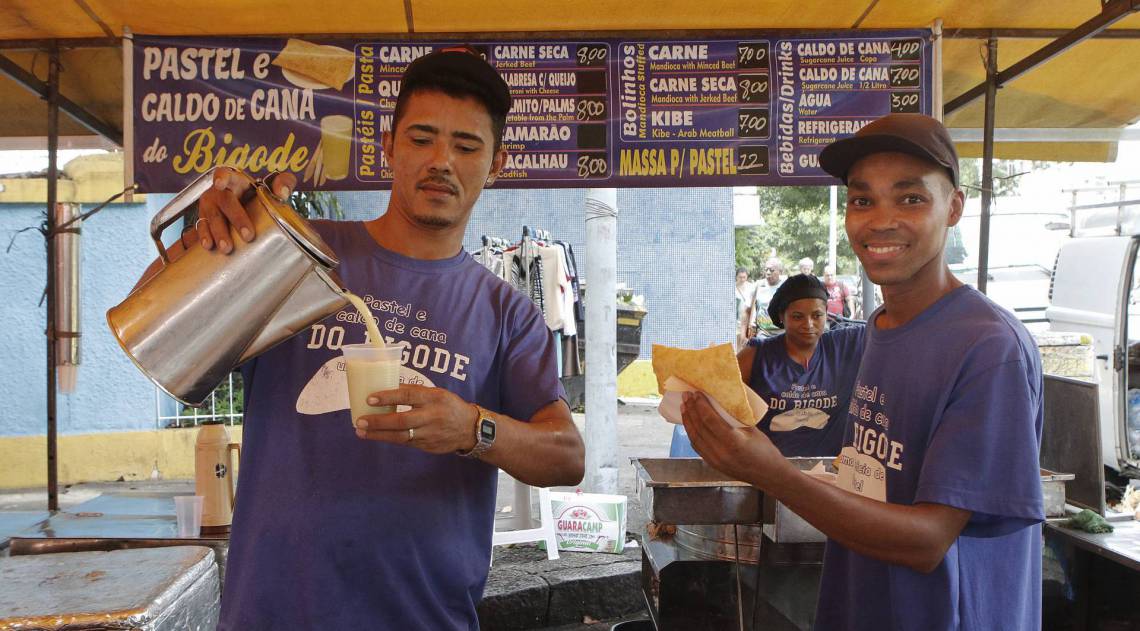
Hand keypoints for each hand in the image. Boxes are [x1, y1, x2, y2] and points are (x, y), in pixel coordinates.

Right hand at [194, 168, 295, 253]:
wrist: (248, 210)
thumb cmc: (259, 196)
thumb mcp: (272, 187)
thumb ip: (283, 183)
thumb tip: (282, 192)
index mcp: (235, 181)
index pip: (226, 174)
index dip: (221, 177)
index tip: (219, 183)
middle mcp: (218, 192)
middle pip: (225, 202)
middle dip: (236, 218)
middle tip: (248, 235)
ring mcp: (209, 207)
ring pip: (211, 217)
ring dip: (218, 233)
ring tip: (227, 248)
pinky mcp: (204, 220)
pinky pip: (201, 227)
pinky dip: (204, 236)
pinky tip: (208, 246)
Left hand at [353, 384, 478, 453]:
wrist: (469, 429)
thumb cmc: (448, 406)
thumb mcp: (436, 393)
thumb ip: (415, 392)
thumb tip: (388, 387)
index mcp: (433, 398)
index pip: (408, 396)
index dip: (388, 397)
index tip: (370, 398)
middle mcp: (431, 416)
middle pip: (401, 420)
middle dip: (378, 422)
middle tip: (360, 421)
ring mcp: (428, 434)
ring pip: (400, 436)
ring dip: (378, 435)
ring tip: (361, 432)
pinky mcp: (426, 446)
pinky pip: (405, 443)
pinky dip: (389, 439)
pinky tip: (376, 436)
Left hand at [680, 391, 789, 487]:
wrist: (768, 475)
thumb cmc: (765, 450)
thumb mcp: (752, 430)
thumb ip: (735, 418)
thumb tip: (720, 401)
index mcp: (732, 441)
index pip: (709, 420)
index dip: (701, 405)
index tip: (696, 393)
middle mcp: (720, 451)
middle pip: (699, 427)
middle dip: (691, 410)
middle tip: (686, 396)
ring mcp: (714, 460)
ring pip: (695, 437)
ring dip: (688, 421)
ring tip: (684, 407)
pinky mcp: (712, 464)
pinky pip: (697, 446)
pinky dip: (692, 433)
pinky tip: (690, 424)